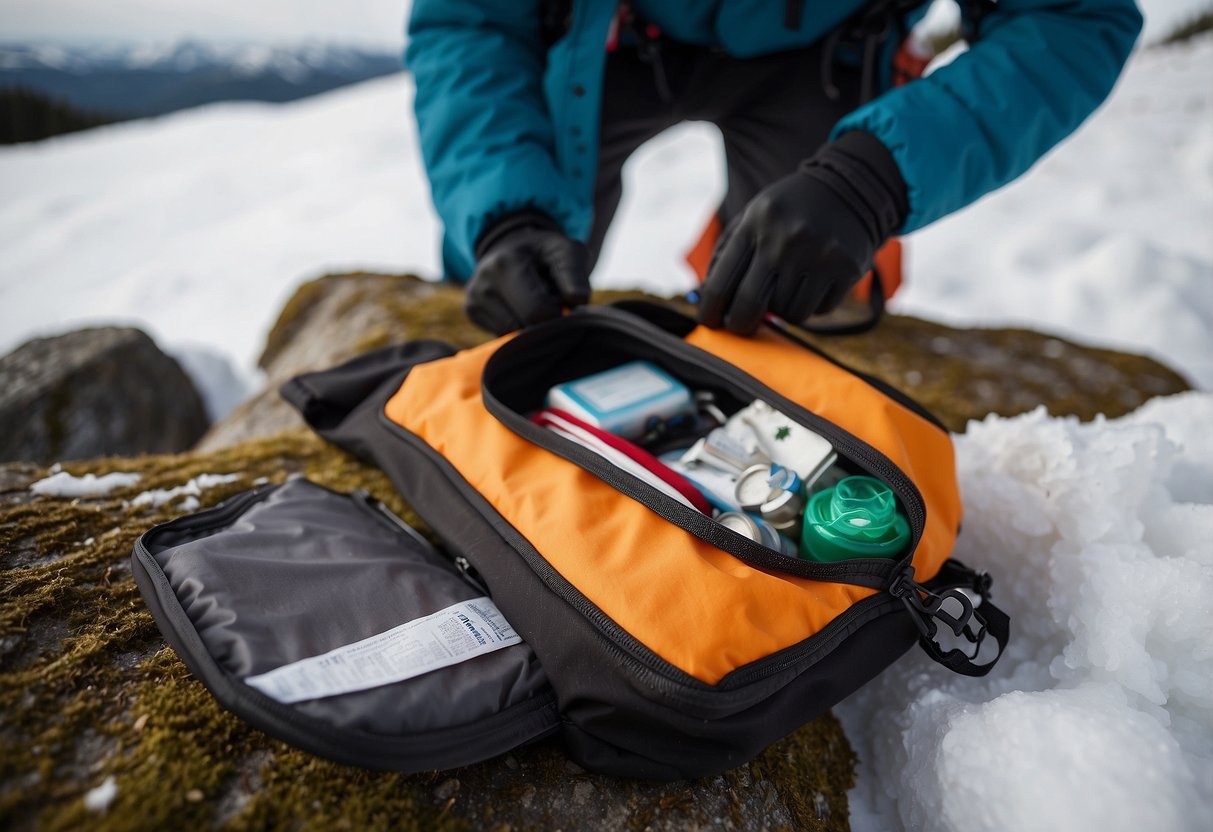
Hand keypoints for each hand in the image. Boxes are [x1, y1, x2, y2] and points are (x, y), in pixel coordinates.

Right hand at [466, 212, 589, 334]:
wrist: (512, 246)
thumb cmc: (544, 253)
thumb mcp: (566, 251)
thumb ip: (575, 273)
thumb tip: (576, 300)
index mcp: (506, 264)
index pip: (538, 312)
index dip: (559, 314)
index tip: (564, 303)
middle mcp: (483, 283)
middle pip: (521, 328)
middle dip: (543, 322)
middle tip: (551, 303)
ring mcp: (473, 298)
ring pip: (510, 335)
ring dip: (529, 326)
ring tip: (533, 302)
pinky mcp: (471, 311)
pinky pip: (500, 335)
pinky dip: (516, 327)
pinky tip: (519, 307)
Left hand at [698, 132, 906, 334]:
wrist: (850, 188)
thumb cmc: (790, 210)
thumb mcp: (753, 215)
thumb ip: (727, 253)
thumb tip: (708, 298)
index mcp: (755, 224)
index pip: (721, 283)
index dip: (711, 311)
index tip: (710, 323)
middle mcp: (785, 240)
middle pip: (750, 305)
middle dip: (740, 324)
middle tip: (740, 326)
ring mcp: (817, 256)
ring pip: (787, 313)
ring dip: (783, 309)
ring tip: (788, 287)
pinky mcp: (846, 269)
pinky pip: (817, 311)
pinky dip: (811, 305)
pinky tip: (814, 282)